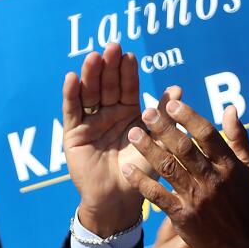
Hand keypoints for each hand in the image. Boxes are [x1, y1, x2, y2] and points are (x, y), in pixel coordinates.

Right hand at [62, 42, 174, 236]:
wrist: (119, 199)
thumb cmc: (141, 172)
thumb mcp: (155, 142)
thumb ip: (162, 116)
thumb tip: (178, 88)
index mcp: (129, 113)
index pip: (128, 88)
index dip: (127, 72)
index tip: (129, 55)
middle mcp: (108, 113)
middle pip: (107, 85)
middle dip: (108, 67)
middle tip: (111, 48)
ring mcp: (90, 121)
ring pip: (89, 93)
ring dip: (90, 74)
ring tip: (93, 58)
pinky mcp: (73, 133)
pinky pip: (71, 111)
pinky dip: (71, 94)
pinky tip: (72, 78)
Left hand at [123, 98, 248, 247]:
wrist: (242, 244)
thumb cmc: (244, 201)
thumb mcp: (248, 168)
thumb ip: (239, 137)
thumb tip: (230, 107)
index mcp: (228, 165)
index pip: (207, 135)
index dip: (189, 117)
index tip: (171, 104)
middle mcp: (212, 179)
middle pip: (184, 149)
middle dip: (164, 129)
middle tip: (146, 112)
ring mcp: (196, 198)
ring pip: (169, 169)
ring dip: (149, 150)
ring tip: (132, 133)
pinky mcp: (182, 216)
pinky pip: (158, 196)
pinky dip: (142, 183)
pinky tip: (127, 170)